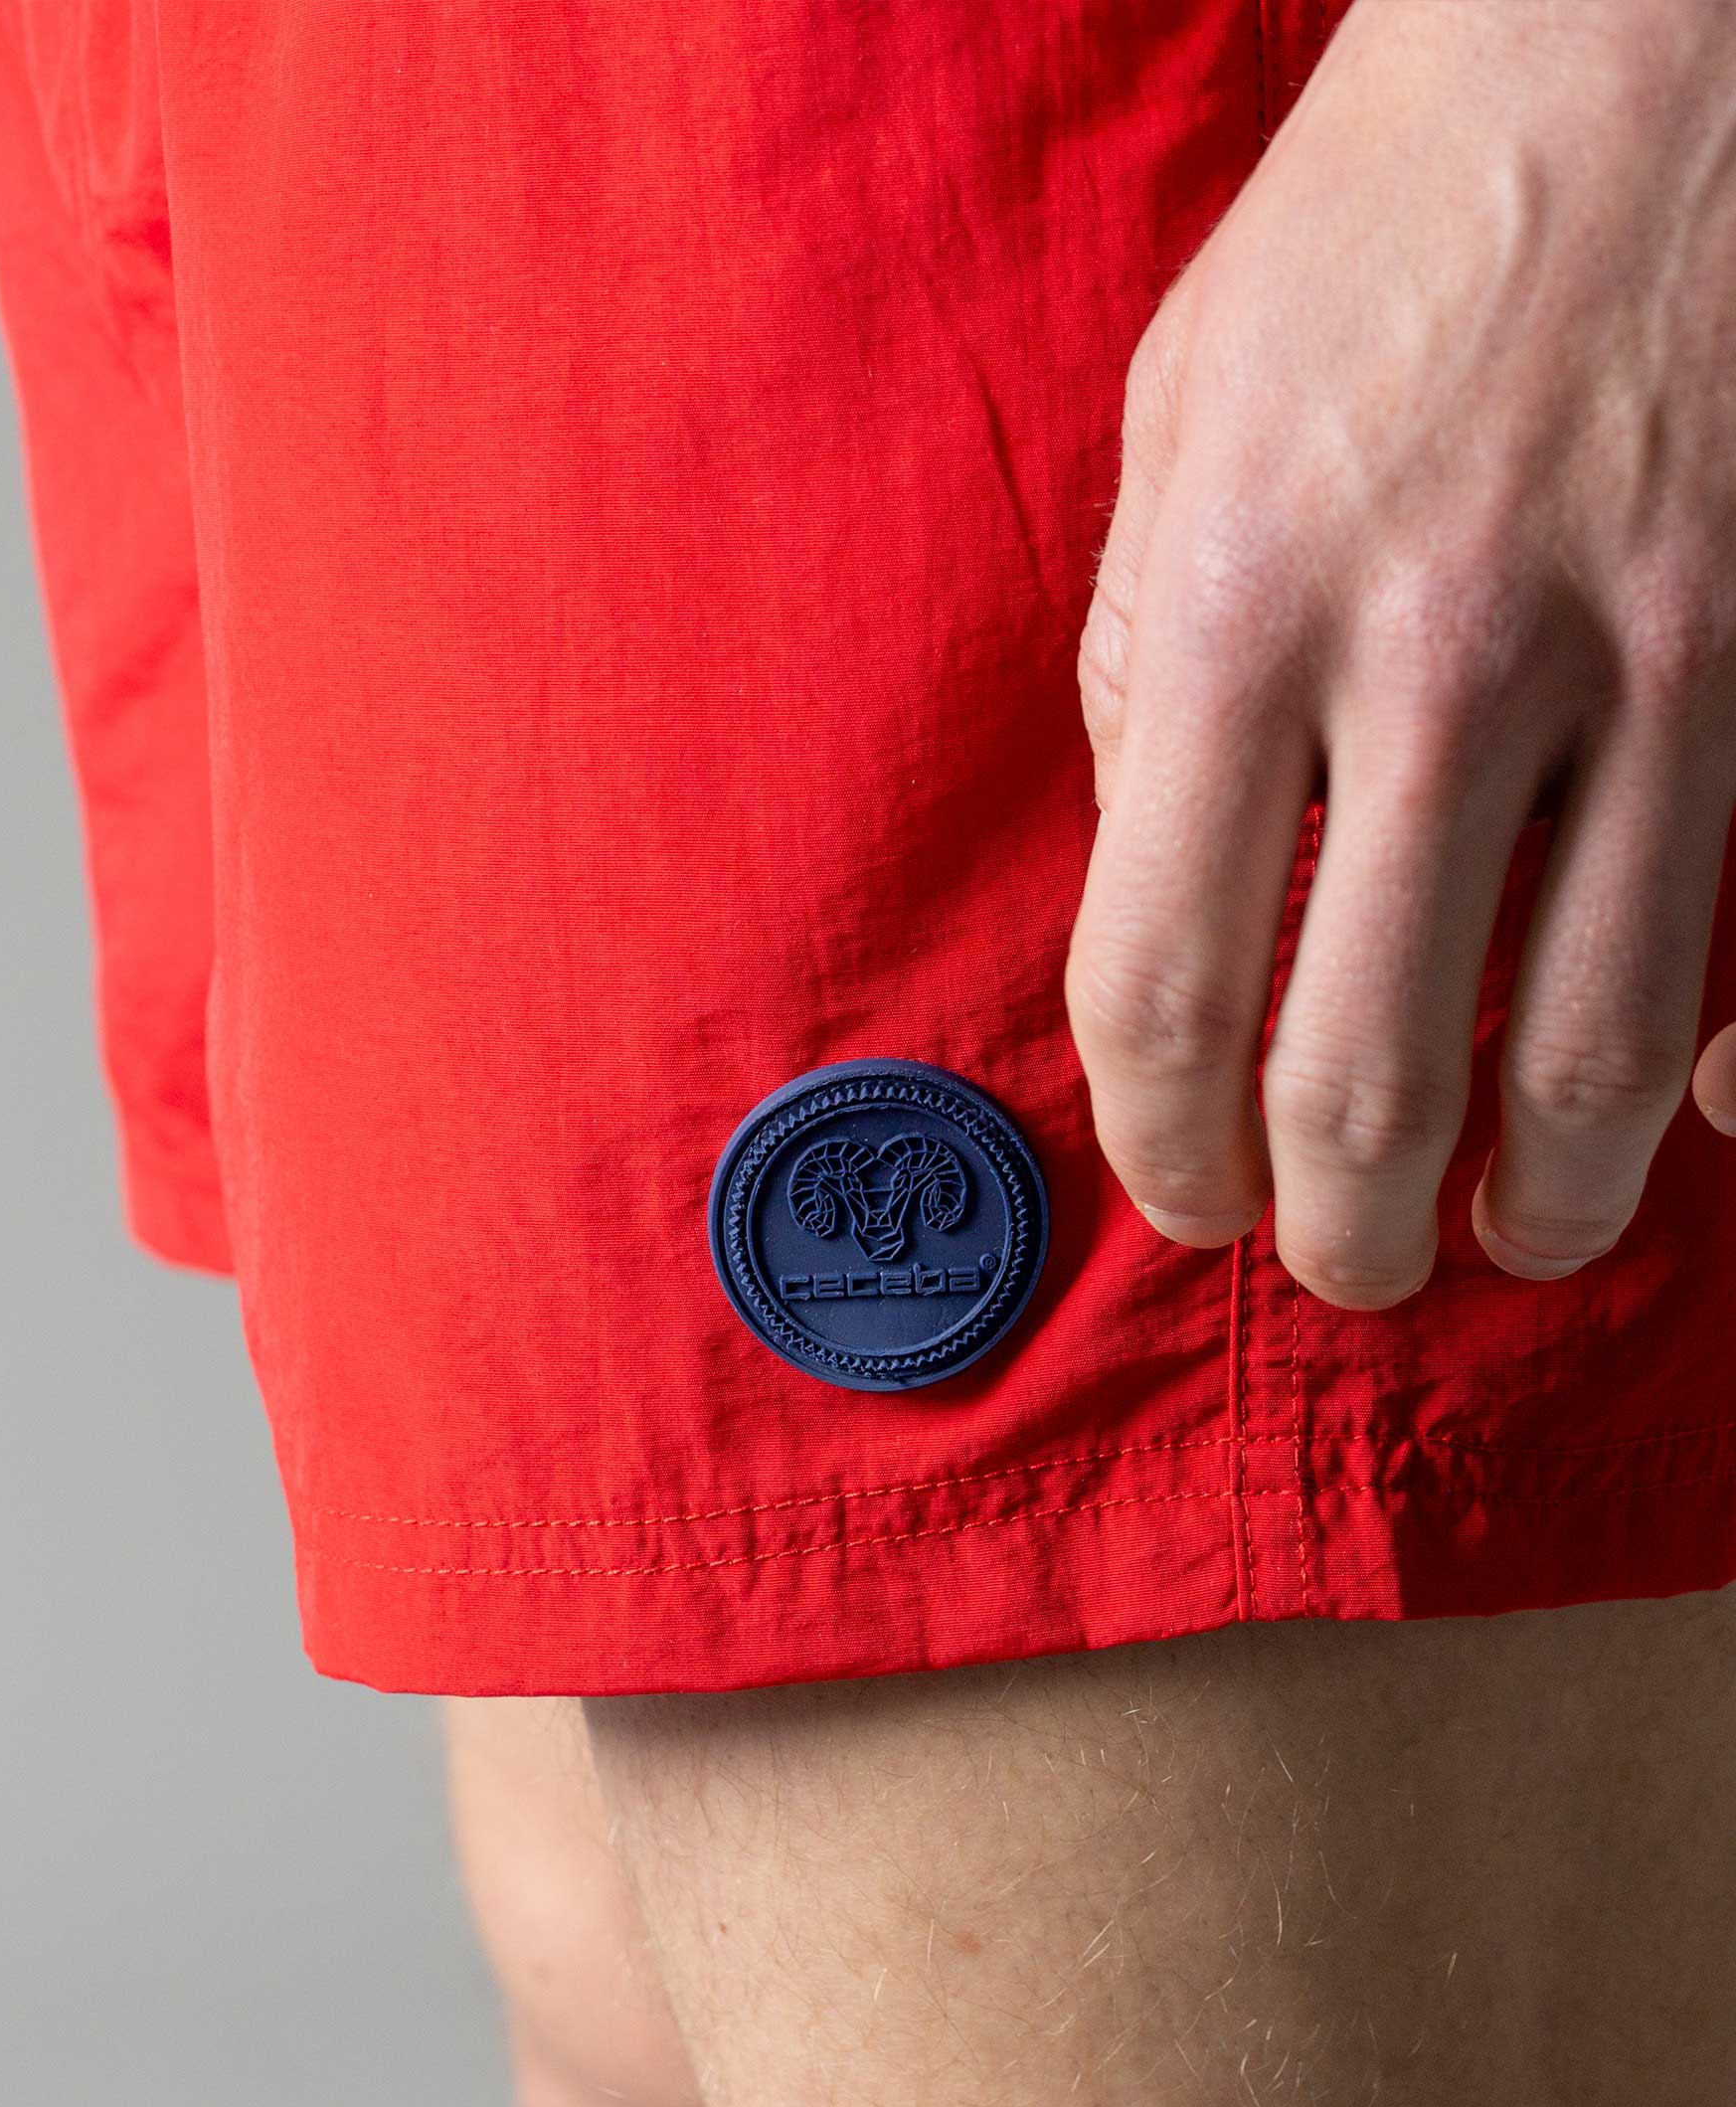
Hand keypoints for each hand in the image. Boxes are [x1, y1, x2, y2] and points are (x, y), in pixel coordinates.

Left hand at [1069, 0, 1735, 1308]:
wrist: (1649, 28)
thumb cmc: (1385, 228)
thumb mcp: (1181, 416)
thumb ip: (1144, 667)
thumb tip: (1165, 887)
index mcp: (1242, 600)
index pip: (1160, 983)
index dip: (1160, 1148)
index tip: (1183, 1196)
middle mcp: (1445, 655)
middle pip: (1370, 1076)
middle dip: (1345, 1234)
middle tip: (1344, 1264)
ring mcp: (1658, 657)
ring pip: (1600, 1055)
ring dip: (1548, 1205)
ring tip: (1512, 1236)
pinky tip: (1701, 1118)